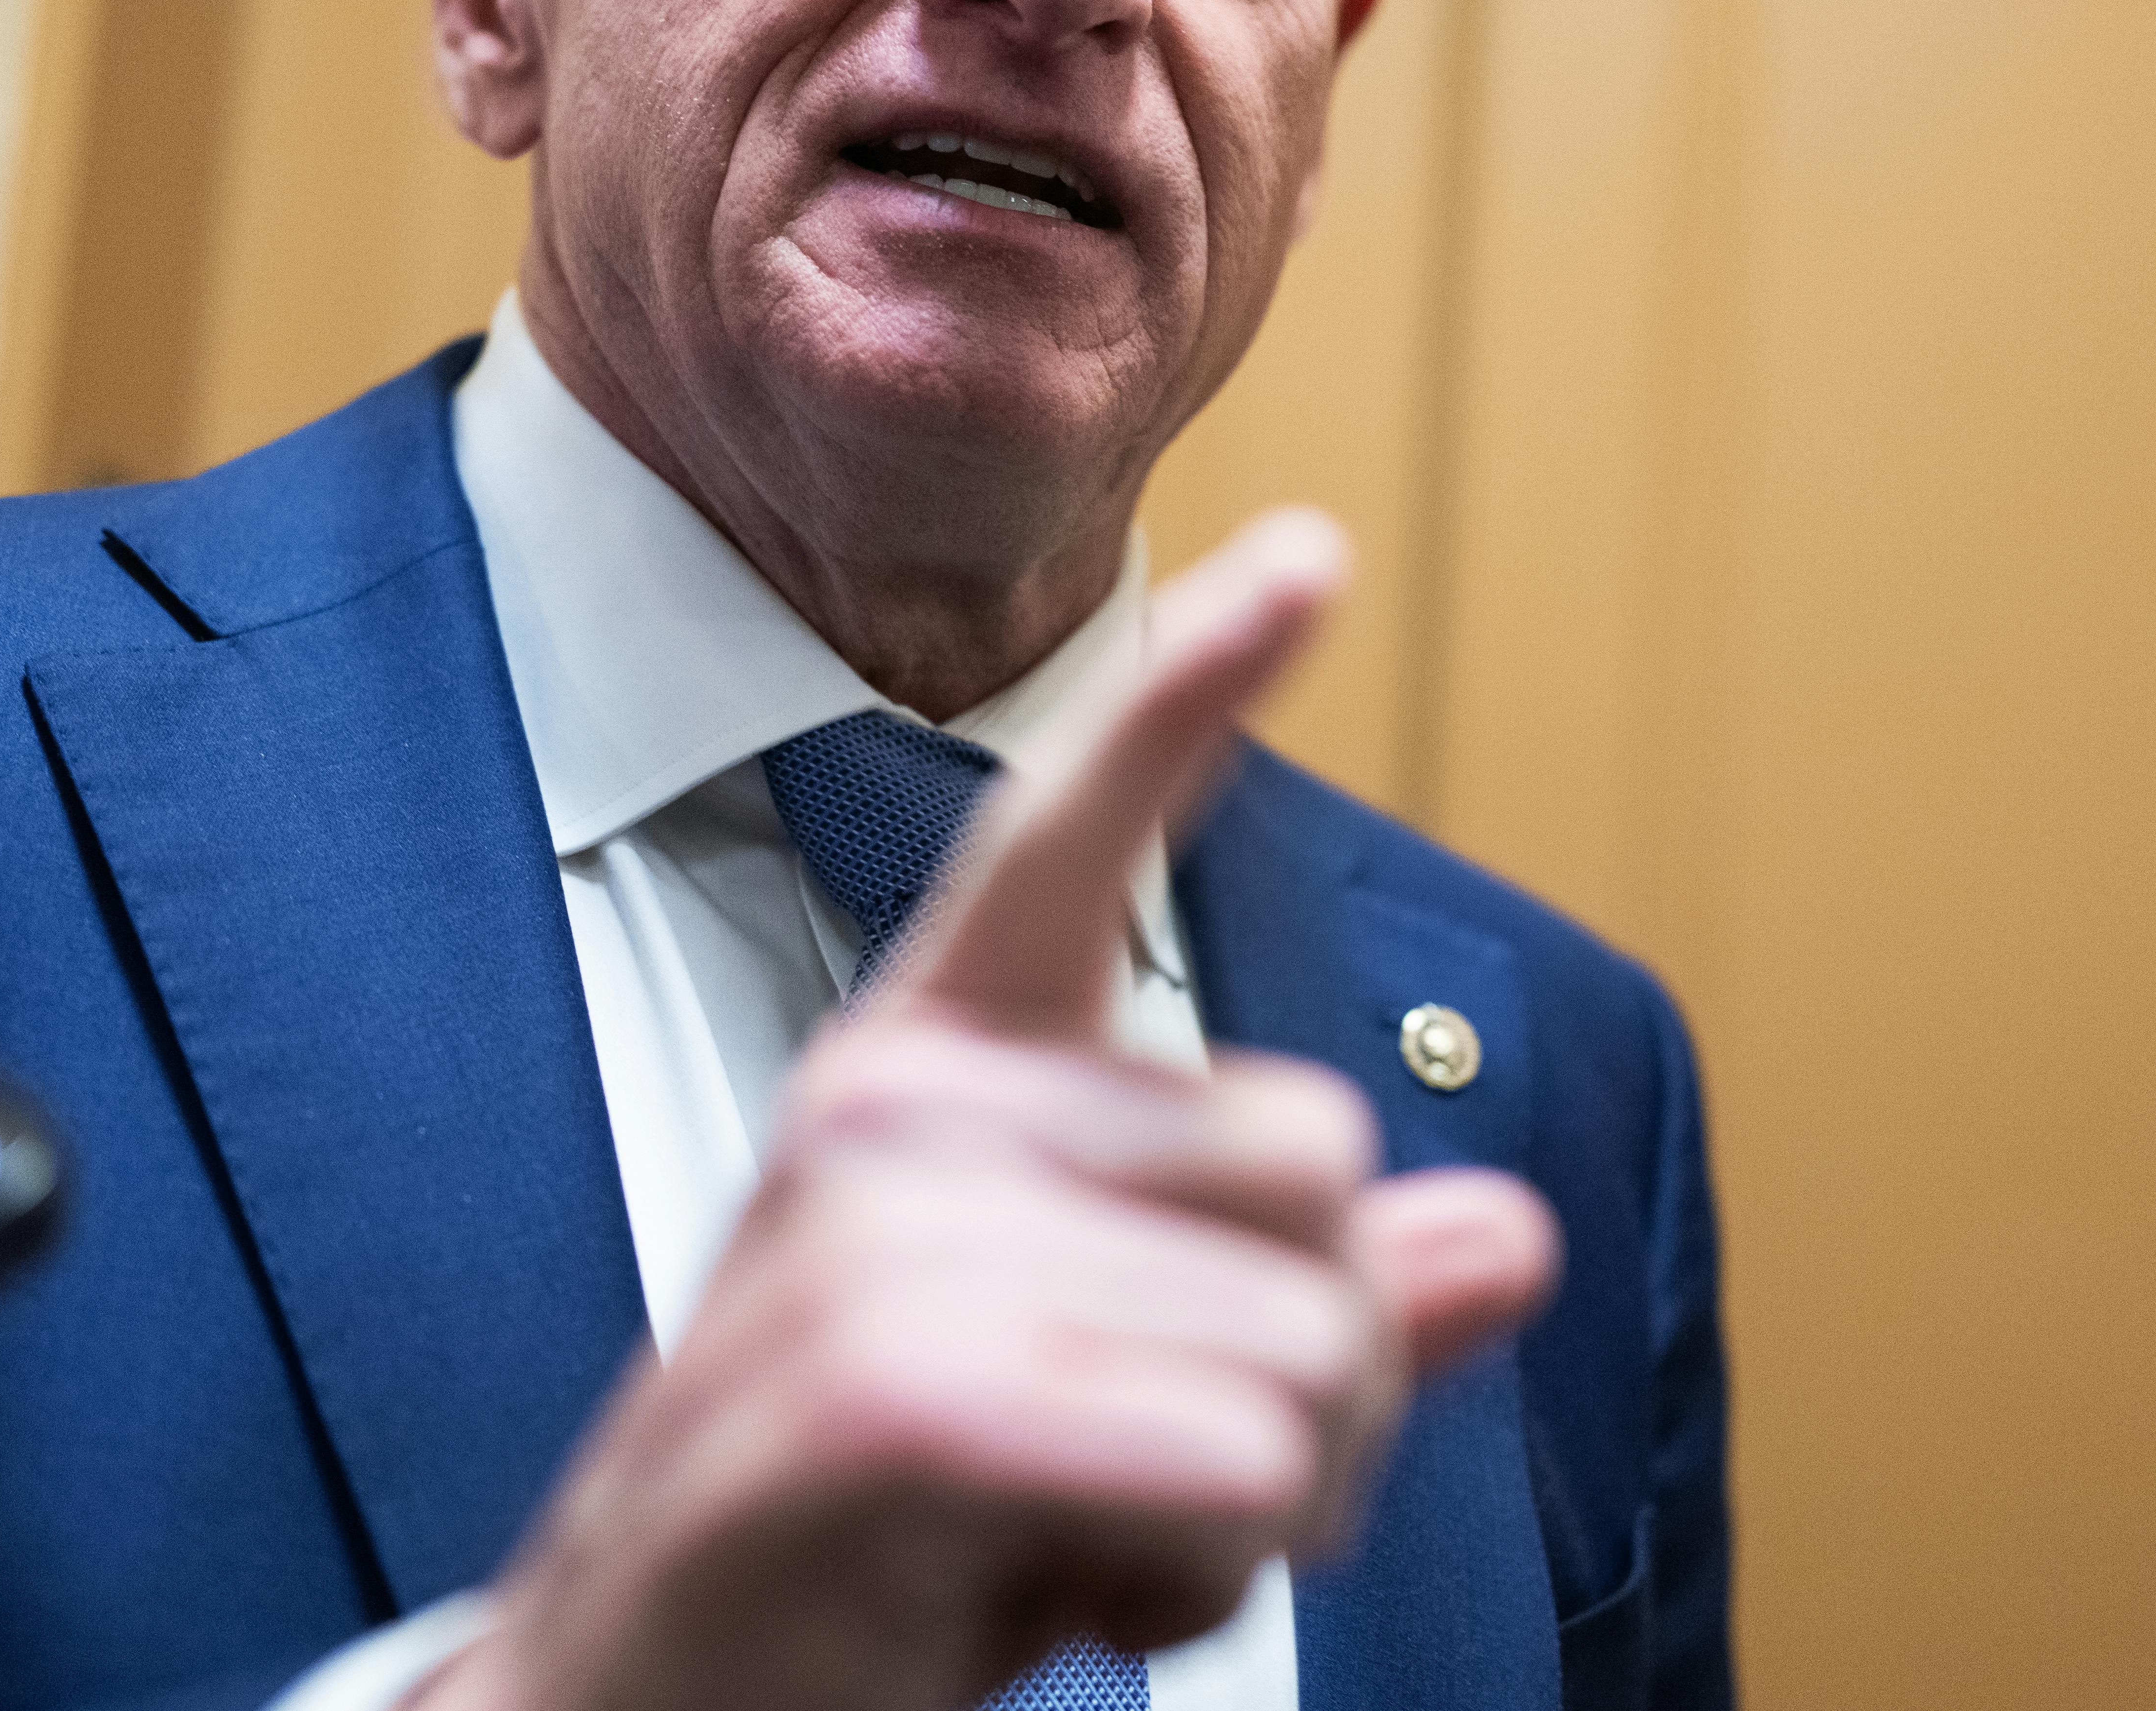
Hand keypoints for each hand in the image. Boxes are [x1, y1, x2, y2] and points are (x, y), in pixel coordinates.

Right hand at [433, 511, 1561, 1710]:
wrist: (650, 1707)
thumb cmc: (889, 1539)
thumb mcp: (1120, 1392)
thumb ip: (1310, 1301)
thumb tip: (1505, 1232)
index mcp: (933, 1079)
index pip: (1069, 844)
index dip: (1188, 696)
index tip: (1307, 558)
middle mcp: (898, 1117)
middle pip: (1324, 1166)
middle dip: (1311, 1372)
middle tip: (1139, 1469)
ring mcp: (881, 1243)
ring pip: (1309, 1341)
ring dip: (1261, 1503)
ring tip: (1084, 1541)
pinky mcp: (894, 1397)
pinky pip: (1233, 1461)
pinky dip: (1198, 1578)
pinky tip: (1053, 1602)